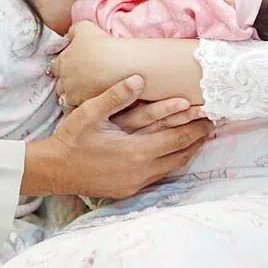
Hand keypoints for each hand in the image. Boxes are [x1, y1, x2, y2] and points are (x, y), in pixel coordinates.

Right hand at [25, 76, 211, 199]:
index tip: (209, 116)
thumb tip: (139, 79)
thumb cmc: (72, 139)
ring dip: (188, 153)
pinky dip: (172, 163)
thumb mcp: (91, 113)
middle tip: (211, 126)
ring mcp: (136, 182)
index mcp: (136, 151)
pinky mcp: (129, 188)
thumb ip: (116, 96)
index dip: (195, 128)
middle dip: (197, 139)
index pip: (177, 139)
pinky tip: (174, 155)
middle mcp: (141, 170)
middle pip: (180, 155)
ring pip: (172, 168)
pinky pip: (159, 175)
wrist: (55, 170)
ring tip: (200, 140)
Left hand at [51, 21, 133, 105]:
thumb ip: (72, 31)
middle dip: (67, 83)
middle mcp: (64, 80)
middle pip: (60, 84)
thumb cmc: (103, 44)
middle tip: (79, 80)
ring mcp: (74, 95)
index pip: (55, 67)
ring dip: (74, 96)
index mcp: (61, 62)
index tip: (73, 65)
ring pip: (68, 99)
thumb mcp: (84, 27)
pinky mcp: (87, 105)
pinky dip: (85, 104)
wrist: (121, 64)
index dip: (64, 66)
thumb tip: (68, 35)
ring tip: (86, 93)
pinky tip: (93, 101)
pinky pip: (80, 108)